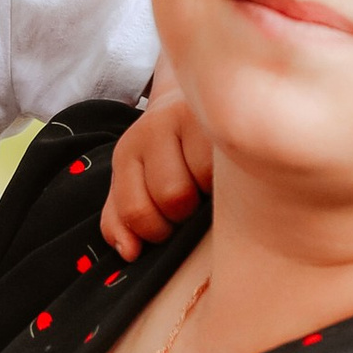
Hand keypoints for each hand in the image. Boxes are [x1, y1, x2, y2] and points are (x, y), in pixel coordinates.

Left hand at [102, 85, 213, 254]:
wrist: (194, 98)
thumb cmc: (166, 153)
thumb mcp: (135, 182)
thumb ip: (121, 219)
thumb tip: (128, 253)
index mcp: (128, 152)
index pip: (135, 211)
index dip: (156, 231)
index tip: (169, 225)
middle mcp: (153, 129)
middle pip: (173, 198)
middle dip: (185, 213)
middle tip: (193, 202)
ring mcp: (189, 117)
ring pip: (205, 181)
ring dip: (211, 195)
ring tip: (211, 186)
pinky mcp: (222, 114)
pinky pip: (229, 164)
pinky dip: (231, 179)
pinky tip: (229, 174)